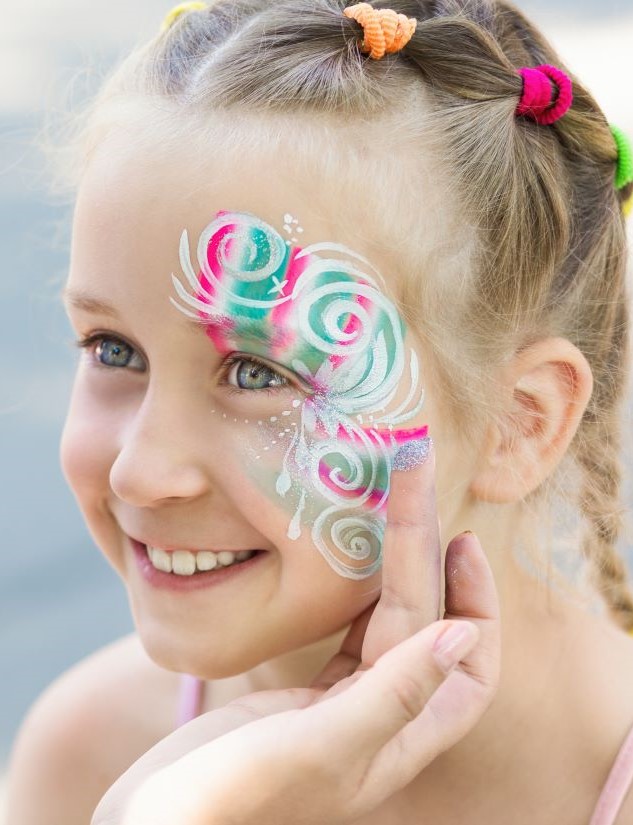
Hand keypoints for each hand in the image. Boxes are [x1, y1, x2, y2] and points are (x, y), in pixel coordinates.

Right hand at [93, 443, 500, 824]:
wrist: (159, 819)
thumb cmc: (231, 796)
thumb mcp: (316, 749)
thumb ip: (391, 696)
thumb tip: (463, 634)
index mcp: (400, 741)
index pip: (469, 665)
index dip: (476, 599)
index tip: (458, 537)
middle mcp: (382, 720)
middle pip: (425, 623)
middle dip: (425, 551)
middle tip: (417, 478)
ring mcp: (343, 705)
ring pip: (390, 620)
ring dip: (398, 561)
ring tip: (398, 503)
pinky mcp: (305, 693)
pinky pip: (350, 629)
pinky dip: (357, 585)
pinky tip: (355, 554)